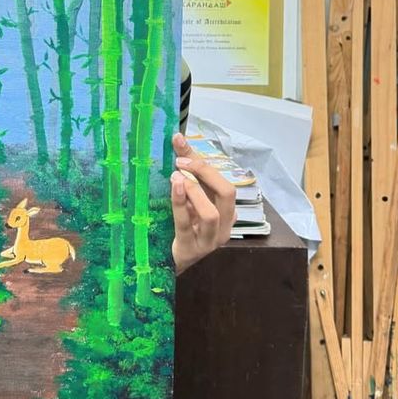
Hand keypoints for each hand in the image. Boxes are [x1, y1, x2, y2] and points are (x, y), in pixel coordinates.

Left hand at [170, 133, 236, 274]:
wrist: (170, 260)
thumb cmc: (183, 224)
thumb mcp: (189, 196)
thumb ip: (186, 169)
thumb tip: (178, 138)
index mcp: (227, 211)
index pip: (225, 183)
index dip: (205, 163)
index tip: (181, 147)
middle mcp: (224, 226)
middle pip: (227, 193)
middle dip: (205, 173)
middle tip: (180, 162)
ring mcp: (209, 240)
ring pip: (211, 213)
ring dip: (195, 190)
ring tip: (176, 177)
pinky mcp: (190, 248)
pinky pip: (186, 224)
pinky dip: (180, 203)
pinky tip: (174, 188)